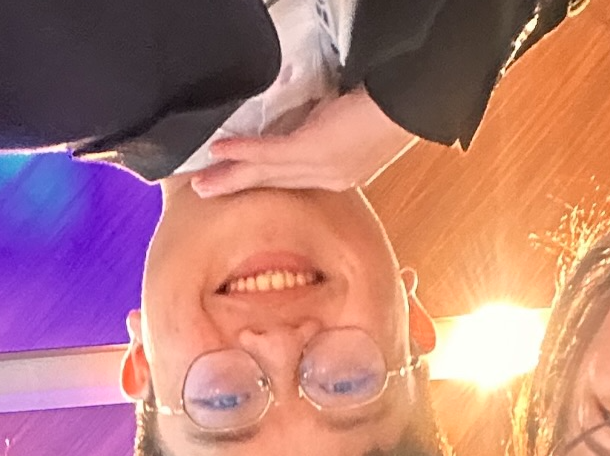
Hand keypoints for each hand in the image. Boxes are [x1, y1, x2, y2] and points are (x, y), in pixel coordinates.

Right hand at [183, 88, 419, 196]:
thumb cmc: (388, 111)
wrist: (408, 107)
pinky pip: (271, 153)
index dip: (258, 180)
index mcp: (337, 176)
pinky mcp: (315, 150)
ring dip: (230, 178)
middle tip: (204, 193)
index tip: (232, 182)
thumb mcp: (349, 123)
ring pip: (266, 175)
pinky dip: (243, 151)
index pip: (291, 180)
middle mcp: (327, 180)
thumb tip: (301, 119)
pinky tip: (219, 152)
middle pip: (272, 184)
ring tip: (201, 184)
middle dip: (235, 189)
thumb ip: (323, 127)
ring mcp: (321, 168)